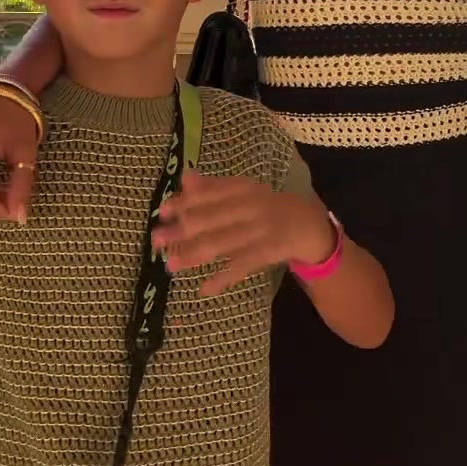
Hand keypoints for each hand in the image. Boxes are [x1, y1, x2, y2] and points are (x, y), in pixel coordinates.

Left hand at [155, 172, 337, 295]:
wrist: (310, 225)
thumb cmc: (268, 207)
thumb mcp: (245, 192)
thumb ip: (215, 187)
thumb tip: (185, 176)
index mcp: (244, 189)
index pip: (211, 193)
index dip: (186, 201)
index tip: (163, 210)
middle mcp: (253, 206)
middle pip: (212, 218)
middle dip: (182, 229)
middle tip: (156, 239)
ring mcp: (262, 230)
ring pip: (224, 243)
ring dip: (195, 253)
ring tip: (171, 264)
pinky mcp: (270, 252)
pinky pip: (242, 266)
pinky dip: (223, 278)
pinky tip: (204, 289)